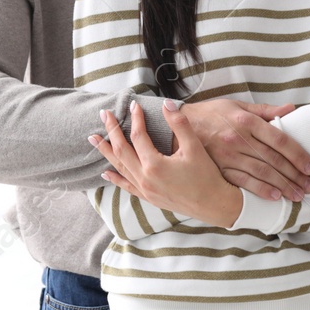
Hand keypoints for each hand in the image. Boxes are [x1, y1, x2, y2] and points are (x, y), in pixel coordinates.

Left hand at [89, 101, 244, 226]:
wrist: (215, 205)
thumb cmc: (207, 176)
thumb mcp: (194, 147)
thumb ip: (179, 124)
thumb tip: (166, 104)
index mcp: (154, 165)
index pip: (138, 136)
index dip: (135, 119)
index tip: (134, 105)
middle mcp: (145, 179)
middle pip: (121, 150)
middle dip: (111, 131)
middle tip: (103, 114)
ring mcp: (145, 190)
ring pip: (119, 167)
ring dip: (106, 151)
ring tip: (93, 138)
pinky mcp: (149, 198)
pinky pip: (126, 186)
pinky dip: (115, 177)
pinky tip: (106, 172)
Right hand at [180, 99, 309, 200]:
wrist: (178, 125)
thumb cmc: (210, 114)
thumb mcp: (236, 105)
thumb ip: (265, 110)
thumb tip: (292, 109)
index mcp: (246, 121)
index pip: (279, 139)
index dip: (298, 154)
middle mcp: (238, 138)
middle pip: (274, 159)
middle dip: (294, 175)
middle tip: (309, 186)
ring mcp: (228, 155)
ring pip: (262, 173)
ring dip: (283, 186)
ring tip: (298, 195)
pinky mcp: (219, 168)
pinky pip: (243, 182)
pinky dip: (261, 190)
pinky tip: (274, 196)